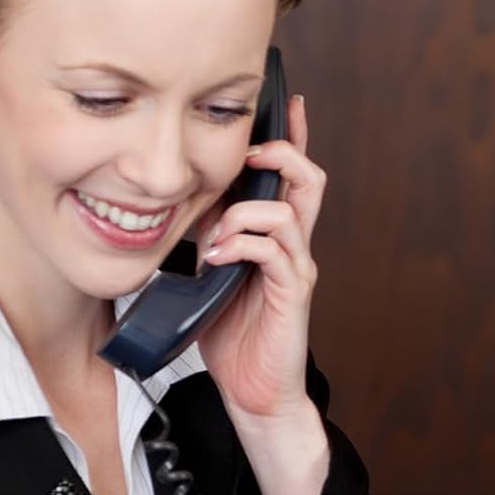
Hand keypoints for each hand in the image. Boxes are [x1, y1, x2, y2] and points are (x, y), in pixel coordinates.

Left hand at [197, 93, 321, 422]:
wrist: (256, 392)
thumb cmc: (234, 338)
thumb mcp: (209, 276)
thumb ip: (206, 241)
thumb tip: (184, 210)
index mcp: (275, 238)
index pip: (291, 177)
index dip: (293, 138)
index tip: (289, 103)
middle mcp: (293, 247)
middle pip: (309, 180)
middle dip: (282, 154)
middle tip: (252, 152)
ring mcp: (296, 268)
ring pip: (290, 210)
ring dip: (246, 211)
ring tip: (216, 234)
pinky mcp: (293, 292)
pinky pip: (273, 250)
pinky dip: (241, 244)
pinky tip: (216, 259)